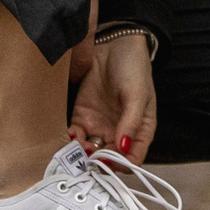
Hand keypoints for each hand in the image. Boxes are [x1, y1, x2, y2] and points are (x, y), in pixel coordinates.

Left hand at [69, 32, 155, 163]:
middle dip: (98, 162)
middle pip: (109, 160)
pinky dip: (71, 141)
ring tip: (77, 147)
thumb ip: (131, 121)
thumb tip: (123, 148)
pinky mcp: (82, 117)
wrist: (113, 43)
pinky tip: (69, 137)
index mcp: (139, 131)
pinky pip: (75, 137)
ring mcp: (100, 126)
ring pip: (90, 152)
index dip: (121, 165)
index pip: (133, 159)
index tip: (108, 162)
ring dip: (82, 155)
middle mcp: (119, 133)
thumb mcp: (137, 93)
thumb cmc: (133, 67)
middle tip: (88, 156)